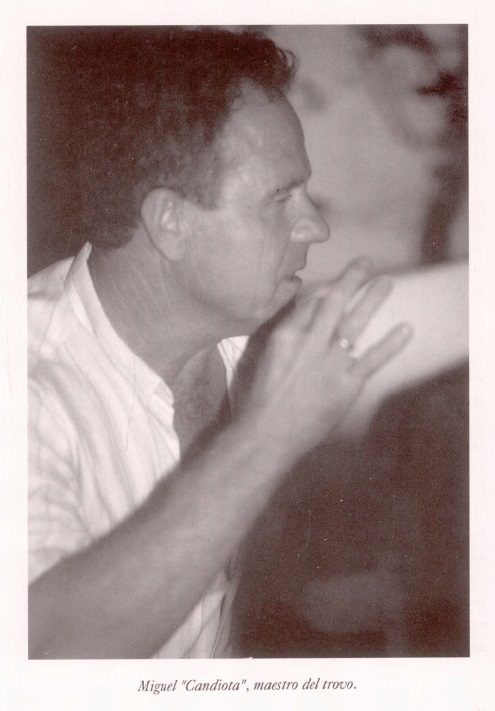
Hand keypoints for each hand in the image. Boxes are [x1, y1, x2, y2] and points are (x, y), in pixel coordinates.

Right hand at [237, 259, 411, 460]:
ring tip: (386, 282)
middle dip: (352, 278)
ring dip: (373, 298)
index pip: (311, 302)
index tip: (338, 285)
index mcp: (285, 334)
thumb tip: (299, 314)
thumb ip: (283, 334)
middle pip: (334, 300)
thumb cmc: (260, 399)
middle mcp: (309, 342)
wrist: (268, 435)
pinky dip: (391, 344)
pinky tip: (406, 329)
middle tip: (366, 264)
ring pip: (355, 321)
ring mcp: (330, 362)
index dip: (327, 290)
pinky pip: (373, 358)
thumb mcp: (262, 358)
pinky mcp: (346, 384)